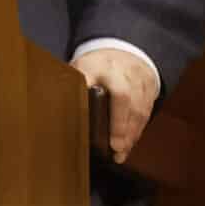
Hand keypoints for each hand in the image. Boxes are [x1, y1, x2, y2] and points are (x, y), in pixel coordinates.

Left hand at [72, 48, 158, 163]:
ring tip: (120, 153)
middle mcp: (120, 72)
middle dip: (120, 124)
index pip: (93, 81)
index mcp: (97, 66)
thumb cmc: (94, 68)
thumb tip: (54, 107)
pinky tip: (129, 144)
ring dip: (131, 133)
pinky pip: (147, 112)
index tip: (87, 121)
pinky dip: (138, 130)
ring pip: (139, 108)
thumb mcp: (77, 70)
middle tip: (115, 147)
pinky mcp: (150, 89)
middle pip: (124, 97)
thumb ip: (70, 87)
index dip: (91, 100)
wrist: (122, 53)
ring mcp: (138, 79)